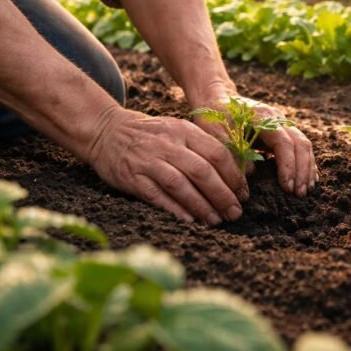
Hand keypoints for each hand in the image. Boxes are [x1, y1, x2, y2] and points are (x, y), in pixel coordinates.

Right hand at [87, 107, 248, 224]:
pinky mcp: (132, 177)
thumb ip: (202, 147)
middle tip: (234, 212)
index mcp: (184, 130)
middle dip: (222, 194)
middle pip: (202, 171)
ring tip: (215, 220)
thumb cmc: (152, 135)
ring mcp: (149, 160)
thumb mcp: (178, 130)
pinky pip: (156, 195)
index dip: (233, 175)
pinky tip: (189, 220)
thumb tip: (234, 175)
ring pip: (180, 184)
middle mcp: (168, 144)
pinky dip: (174, 209)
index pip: (217, 153)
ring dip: (201, 205)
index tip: (243, 193)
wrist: (107, 130)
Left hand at [192, 90, 317, 197]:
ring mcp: (282, 125)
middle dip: (302, 171)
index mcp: (263, 116)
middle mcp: (278, 119)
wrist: (218, 98)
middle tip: (299, 194)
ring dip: (306, 169)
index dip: (288, 166)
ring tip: (304, 191)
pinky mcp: (281, 133)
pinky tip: (307, 180)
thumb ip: (231, 150)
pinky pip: (300, 148)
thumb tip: (252, 173)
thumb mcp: (215, 130)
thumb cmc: (214, 114)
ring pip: (304, 146)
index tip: (287, 187)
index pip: (284, 142)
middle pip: (300, 144)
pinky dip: (306, 164)